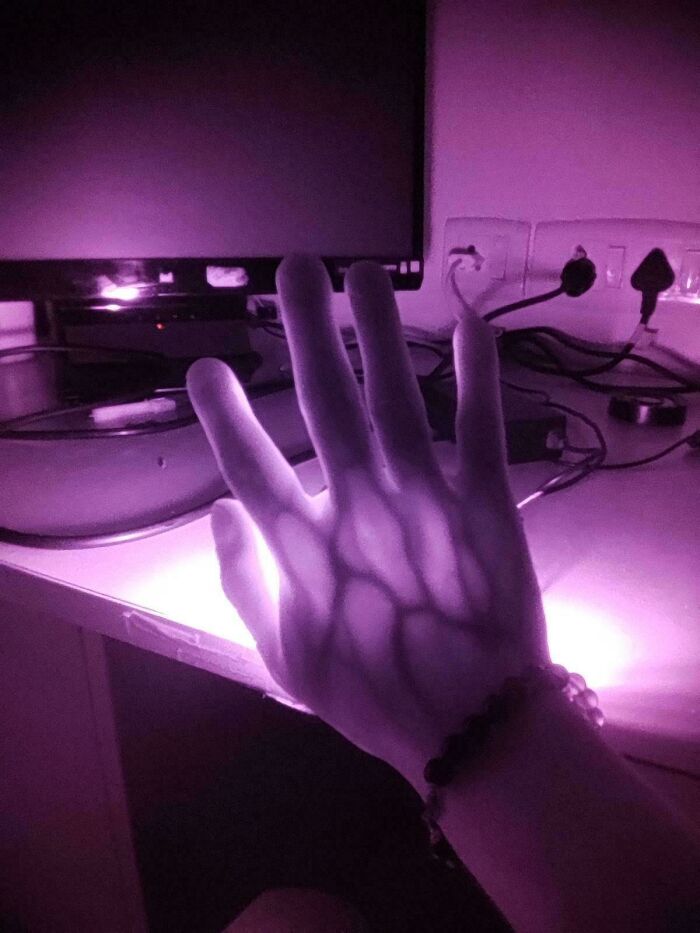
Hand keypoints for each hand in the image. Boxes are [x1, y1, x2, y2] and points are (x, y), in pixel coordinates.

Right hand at [187, 255, 547, 789]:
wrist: (474, 724)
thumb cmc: (374, 694)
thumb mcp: (284, 658)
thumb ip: (244, 584)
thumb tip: (219, 510)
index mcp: (306, 548)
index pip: (251, 465)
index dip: (225, 413)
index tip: (207, 364)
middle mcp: (361, 507)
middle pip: (327, 405)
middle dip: (308, 331)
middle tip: (295, 270)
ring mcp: (427, 500)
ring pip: (398, 400)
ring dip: (380, 332)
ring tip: (365, 275)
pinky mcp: (486, 503)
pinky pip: (482, 428)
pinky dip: (478, 374)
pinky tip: (472, 322)